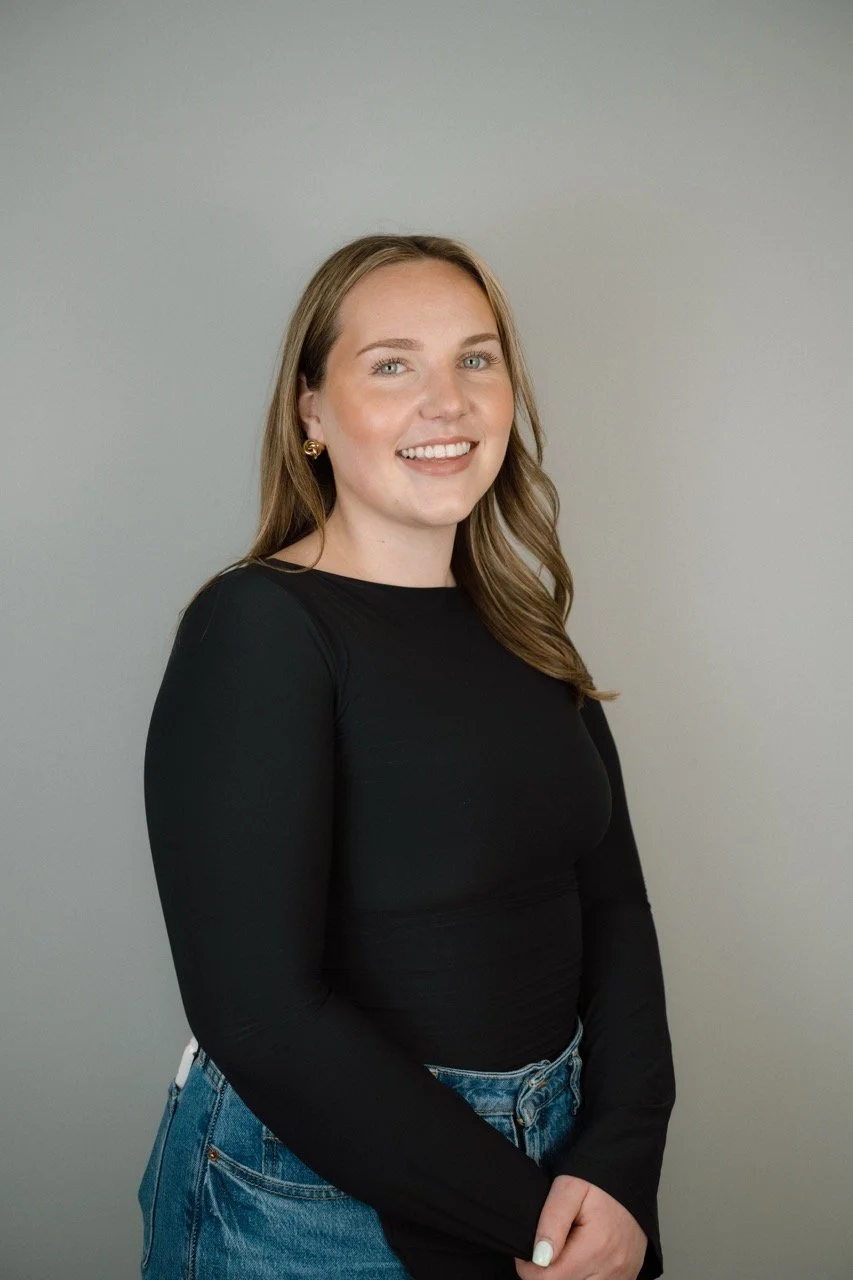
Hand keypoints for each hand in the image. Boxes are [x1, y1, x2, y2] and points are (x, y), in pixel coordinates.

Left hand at [514, 1176, 646, 1279]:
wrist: (631, 1176)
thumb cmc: (598, 1180)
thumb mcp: (568, 1187)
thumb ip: (551, 1221)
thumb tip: (538, 1258)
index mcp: (596, 1246)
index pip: (550, 1279)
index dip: (529, 1269)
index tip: (526, 1253)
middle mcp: (612, 1267)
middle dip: (548, 1274)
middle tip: (543, 1250)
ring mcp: (623, 1274)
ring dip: (567, 1276)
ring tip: (563, 1251)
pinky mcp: (628, 1275)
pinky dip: (584, 1277)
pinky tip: (580, 1260)